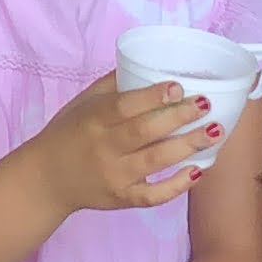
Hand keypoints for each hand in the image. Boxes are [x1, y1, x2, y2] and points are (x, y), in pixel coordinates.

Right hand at [39, 74, 218, 212]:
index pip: (125, 106)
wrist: (46, 179)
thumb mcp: (83, 102)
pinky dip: (177, 185)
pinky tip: (198, 171)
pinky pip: (153, 195)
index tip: (178, 86)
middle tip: (206, 105)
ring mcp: (114, 176)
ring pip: (156, 161)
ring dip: (188, 146)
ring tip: (215, 132)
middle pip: (145, 131)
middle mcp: (104, 148)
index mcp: (93, 119)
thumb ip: (113, 86)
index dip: (153, 96)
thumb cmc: (67, 133)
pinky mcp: (122, 198)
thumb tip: (148, 63)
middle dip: (179, 117)